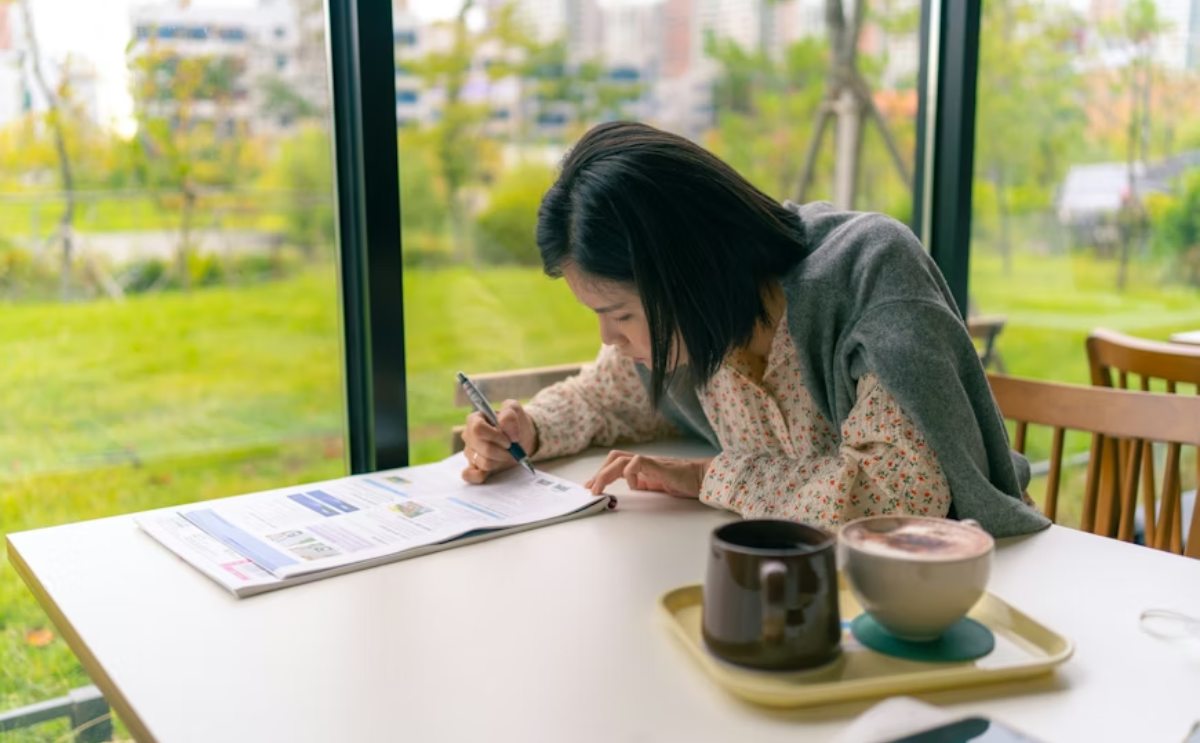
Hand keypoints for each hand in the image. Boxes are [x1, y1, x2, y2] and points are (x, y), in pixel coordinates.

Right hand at [461, 399, 537, 483]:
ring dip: (500, 460)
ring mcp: (470, 452)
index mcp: (475, 419)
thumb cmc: (515, 423)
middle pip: (482, 447)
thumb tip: (502, 425)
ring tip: (507, 454)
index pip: (478, 429)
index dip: (495, 436)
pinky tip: (489, 472)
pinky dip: (480, 476)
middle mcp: (469, 436)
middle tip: (512, 449)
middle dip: (501, 450)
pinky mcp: (473, 467)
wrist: (521, 439)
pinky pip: (469, 475)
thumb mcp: (516, 411)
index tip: (511, 440)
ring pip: (483, 462)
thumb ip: (509, 413)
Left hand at [584, 450, 710, 497]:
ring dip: (606, 474)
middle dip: (599, 473)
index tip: (590, 487)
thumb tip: (631, 487)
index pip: (615, 463)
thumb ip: (644, 483)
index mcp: (641, 466)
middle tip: (591, 489)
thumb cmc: (683, 481)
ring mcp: (650, 462)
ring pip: (620, 460)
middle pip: (614, 458)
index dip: (600, 473)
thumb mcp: (657, 485)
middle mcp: (643, 461)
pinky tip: (633, 485)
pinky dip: (630, 473)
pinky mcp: (658, 466)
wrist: (702, 478)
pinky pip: (637, 462)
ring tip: (599, 488)